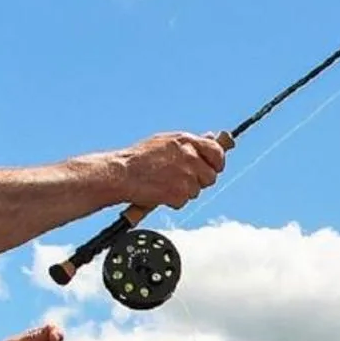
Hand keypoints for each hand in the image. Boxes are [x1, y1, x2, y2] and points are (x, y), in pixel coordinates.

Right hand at [115, 129, 229, 211]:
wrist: (122, 174)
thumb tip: (211, 139)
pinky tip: (160, 191)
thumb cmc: (140, 158)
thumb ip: (190, 143)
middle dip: (200, 180)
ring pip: (197, 191)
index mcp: (187, 141)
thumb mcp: (166, 141)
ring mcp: (186, 176)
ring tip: (164, 183)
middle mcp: (190, 157)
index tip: (214, 167)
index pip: (217, 151)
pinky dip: (173, 200)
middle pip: (211, 176)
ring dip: (184, 191)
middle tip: (182, 179)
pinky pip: (184, 201)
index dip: (217, 162)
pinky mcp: (180, 193)